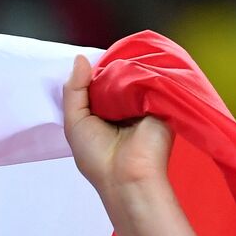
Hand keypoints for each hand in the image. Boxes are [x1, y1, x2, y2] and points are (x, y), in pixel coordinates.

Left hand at [62, 55, 172, 192]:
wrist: (127, 176)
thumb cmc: (97, 157)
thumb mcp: (74, 122)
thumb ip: (73, 90)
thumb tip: (80, 59)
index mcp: (102, 113)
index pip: (98, 84)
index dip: (93, 72)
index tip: (87, 61)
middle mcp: (123, 108)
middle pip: (116, 77)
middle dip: (110, 69)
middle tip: (106, 59)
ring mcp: (142, 105)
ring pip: (134, 76)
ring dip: (128, 70)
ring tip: (122, 64)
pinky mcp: (161, 103)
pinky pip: (152, 80)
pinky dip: (144, 74)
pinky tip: (137, 69)